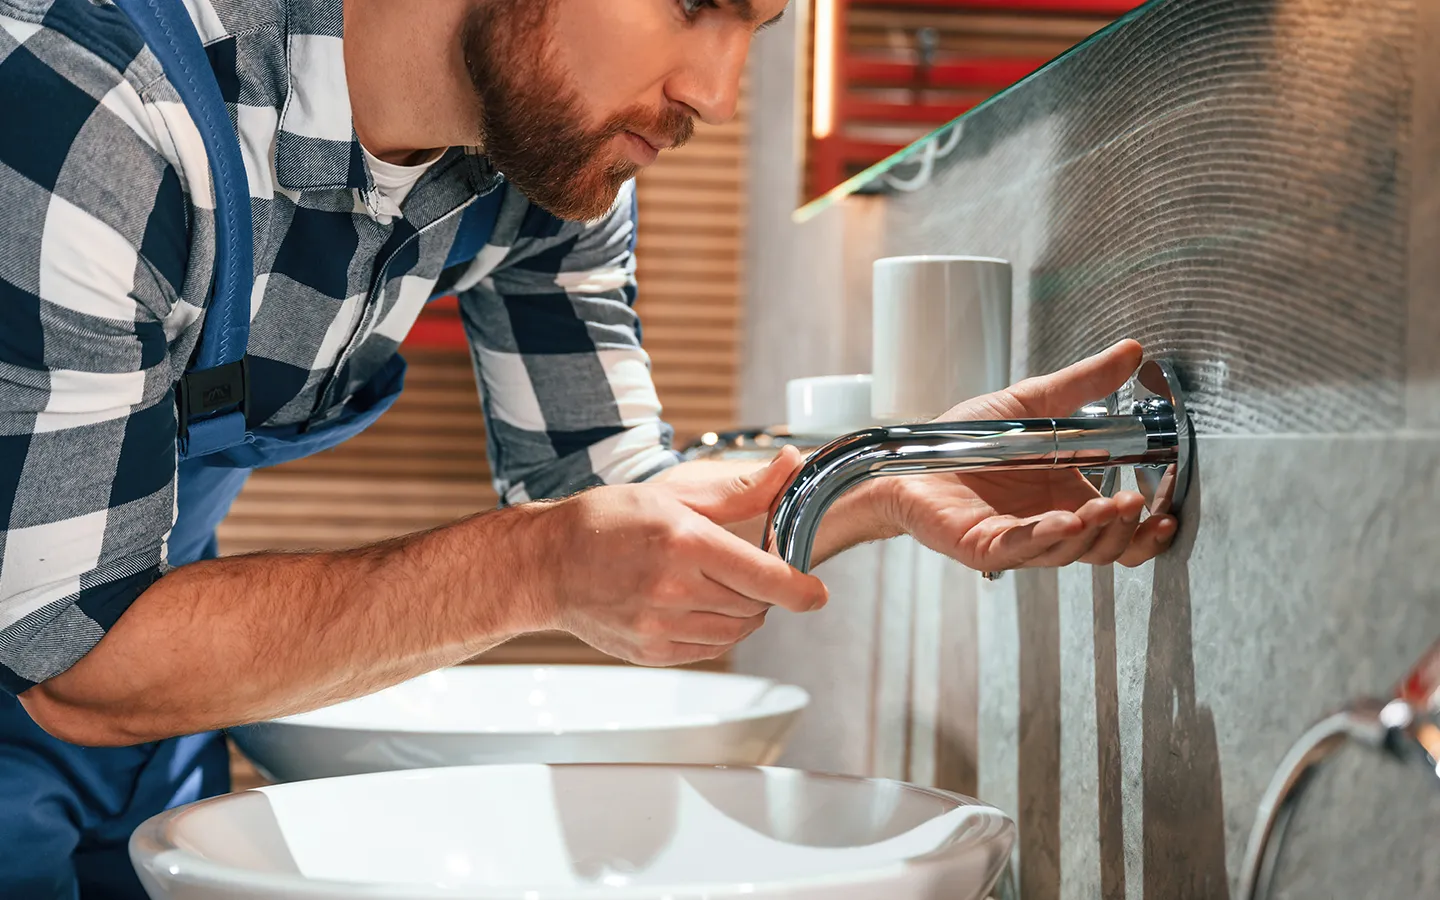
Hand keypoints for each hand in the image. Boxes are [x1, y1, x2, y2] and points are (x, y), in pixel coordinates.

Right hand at [531, 453, 827, 665]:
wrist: (547, 564)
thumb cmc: (607, 521)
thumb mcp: (674, 493)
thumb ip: (740, 490)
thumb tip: (791, 466)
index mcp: (684, 542)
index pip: (766, 578)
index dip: (801, 590)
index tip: (816, 593)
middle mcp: (673, 589)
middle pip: (756, 605)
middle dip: (764, 590)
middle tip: (747, 569)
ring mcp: (660, 625)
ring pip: (737, 631)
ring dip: (744, 612)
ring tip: (719, 586)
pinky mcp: (651, 651)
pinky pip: (710, 649)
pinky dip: (718, 632)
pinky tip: (700, 607)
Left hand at [871, 339, 1176, 571]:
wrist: (907, 456)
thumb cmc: (964, 438)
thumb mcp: (1032, 402)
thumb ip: (1082, 384)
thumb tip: (1130, 351)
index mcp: (1067, 495)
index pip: (1120, 527)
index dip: (1147, 528)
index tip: (1168, 511)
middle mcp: (1048, 523)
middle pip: (1105, 548)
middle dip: (1126, 530)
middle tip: (1137, 504)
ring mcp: (1019, 540)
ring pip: (1070, 553)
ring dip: (1094, 532)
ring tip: (1107, 507)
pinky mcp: (985, 547)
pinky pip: (1022, 549)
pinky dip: (1046, 537)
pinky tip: (1065, 521)